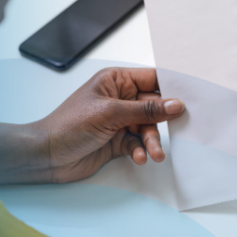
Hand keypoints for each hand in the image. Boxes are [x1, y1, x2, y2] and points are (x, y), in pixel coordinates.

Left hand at [30, 67, 184, 182]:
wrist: (46, 156)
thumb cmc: (68, 125)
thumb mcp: (110, 113)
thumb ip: (145, 110)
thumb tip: (175, 104)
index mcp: (116, 81)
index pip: (152, 79)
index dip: (171, 88)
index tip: (190, 98)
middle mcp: (119, 99)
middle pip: (154, 107)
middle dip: (162, 122)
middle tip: (176, 133)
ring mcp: (118, 121)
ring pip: (147, 128)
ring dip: (152, 141)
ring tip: (154, 154)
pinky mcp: (117, 141)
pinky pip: (138, 143)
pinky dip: (140, 151)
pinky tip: (137, 157)